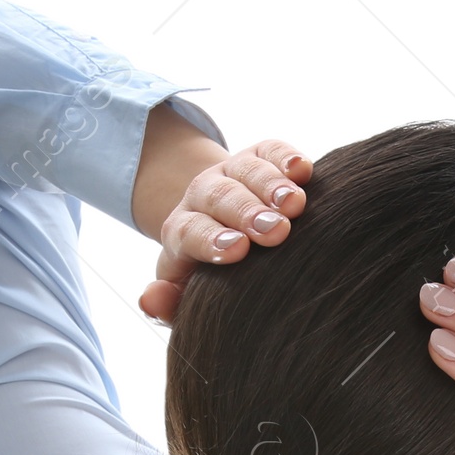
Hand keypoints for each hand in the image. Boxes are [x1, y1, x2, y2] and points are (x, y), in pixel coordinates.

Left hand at [135, 120, 311, 323]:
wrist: (226, 234)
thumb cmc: (211, 279)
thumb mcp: (187, 296)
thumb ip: (168, 304)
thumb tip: (150, 300)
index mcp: (182, 231)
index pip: (190, 231)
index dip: (212, 239)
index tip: (239, 250)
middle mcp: (203, 196)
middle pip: (219, 197)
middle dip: (247, 211)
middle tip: (277, 231)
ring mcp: (232, 173)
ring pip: (246, 170)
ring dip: (272, 186)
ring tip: (296, 205)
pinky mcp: (260, 157)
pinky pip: (271, 150)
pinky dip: (287, 157)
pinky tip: (304, 170)